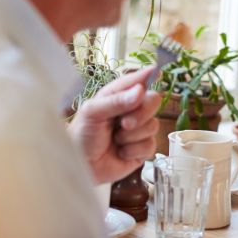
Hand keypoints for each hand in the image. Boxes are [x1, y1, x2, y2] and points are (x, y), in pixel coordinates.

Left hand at [70, 67, 160, 183]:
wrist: (80, 167)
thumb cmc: (80, 136)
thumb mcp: (92, 113)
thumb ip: (116, 101)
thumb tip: (140, 91)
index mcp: (118, 95)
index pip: (138, 80)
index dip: (149, 75)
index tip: (157, 71)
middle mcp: (131, 110)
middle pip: (154, 101)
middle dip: (141, 114)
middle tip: (124, 124)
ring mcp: (138, 129)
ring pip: (153, 125)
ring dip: (132, 136)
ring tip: (115, 140)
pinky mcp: (142, 149)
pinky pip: (150, 145)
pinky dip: (134, 151)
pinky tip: (120, 152)